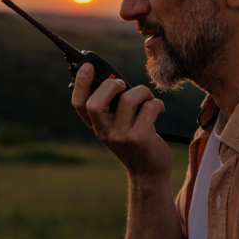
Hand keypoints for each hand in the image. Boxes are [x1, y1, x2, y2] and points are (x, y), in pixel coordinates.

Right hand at [71, 63, 172, 181]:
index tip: (87, 66)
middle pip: (95, 102)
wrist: (149, 172)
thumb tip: (116, 79)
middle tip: (123, 85)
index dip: (80, 84)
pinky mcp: (139, 138)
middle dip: (111, 85)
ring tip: (148, 98)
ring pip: (127, 99)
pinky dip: (157, 104)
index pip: (79, 104)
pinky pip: (149, 107)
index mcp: (96, 125)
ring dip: (143, 92)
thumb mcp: (119, 125)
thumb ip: (113, 105)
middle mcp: (104, 132)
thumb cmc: (135, 141)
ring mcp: (120, 136)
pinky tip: (158, 111)